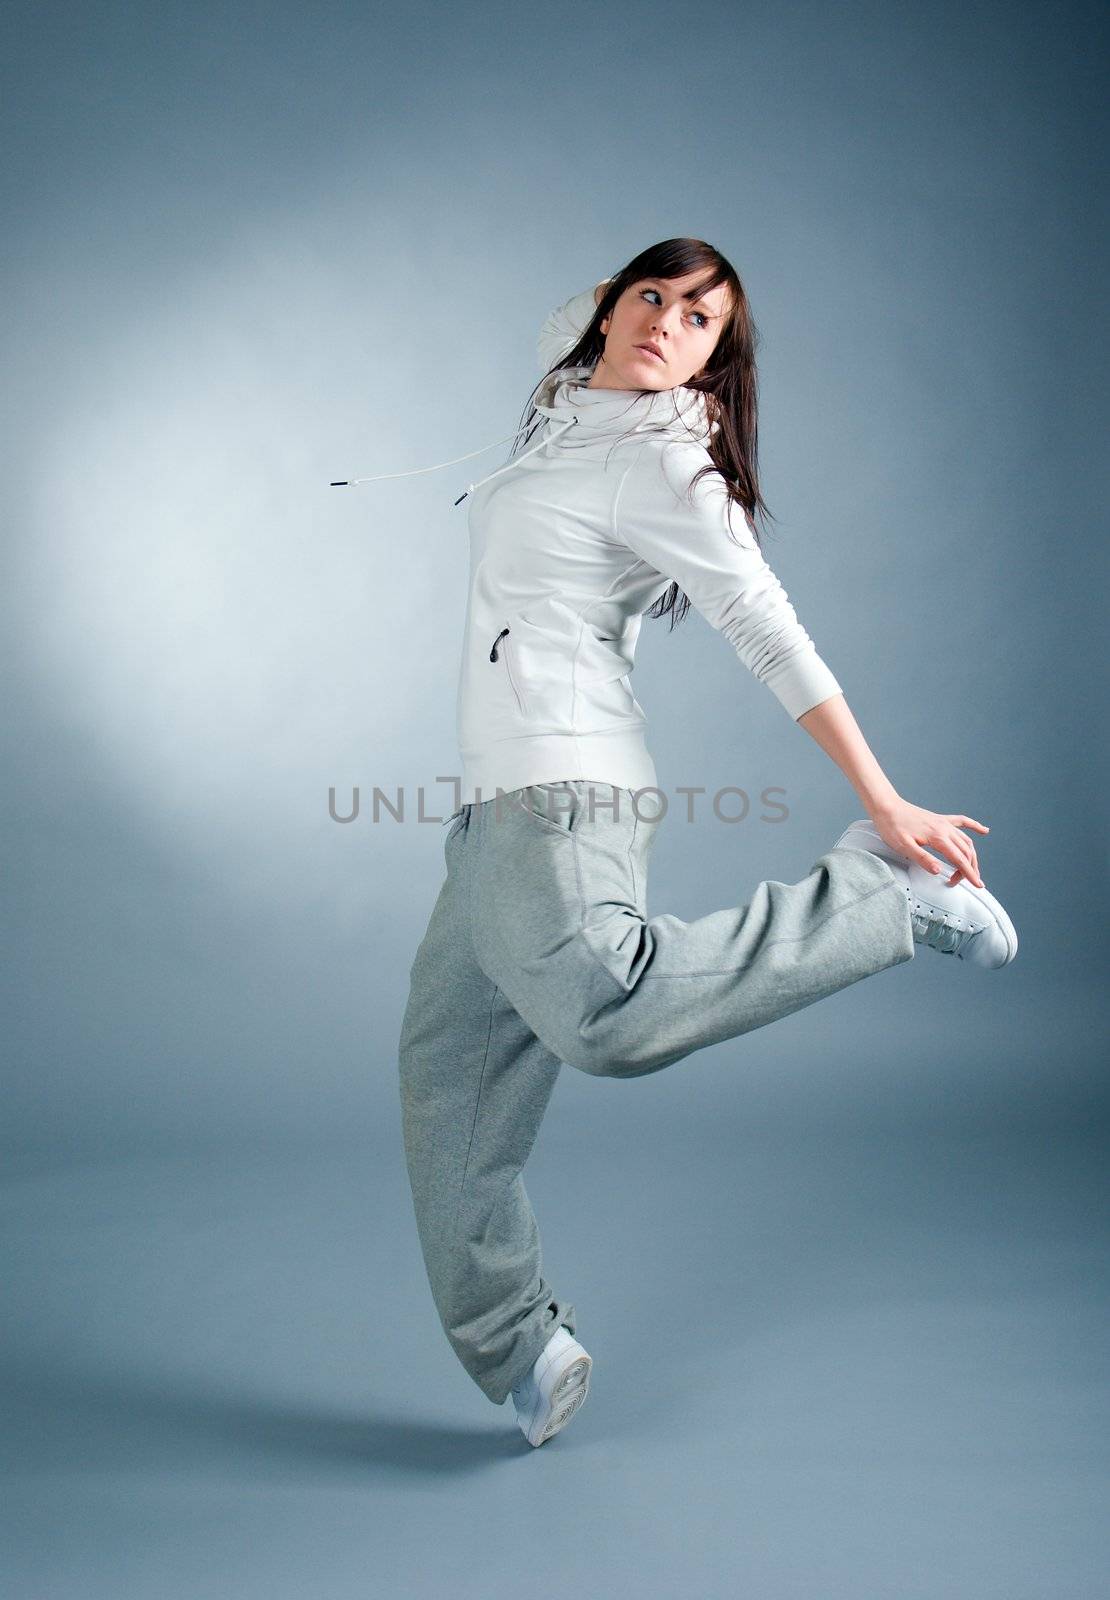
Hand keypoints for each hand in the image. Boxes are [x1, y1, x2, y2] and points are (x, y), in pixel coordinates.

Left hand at [867, 797, 987, 888]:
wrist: (887, 807)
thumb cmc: (892, 827)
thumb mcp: (904, 847)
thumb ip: (922, 858)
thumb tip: (938, 871)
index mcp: (938, 837)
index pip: (959, 859)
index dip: (969, 874)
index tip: (978, 884)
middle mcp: (945, 829)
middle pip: (965, 852)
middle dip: (968, 869)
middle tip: (960, 882)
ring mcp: (944, 823)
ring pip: (966, 841)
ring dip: (971, 856)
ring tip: (969, 869)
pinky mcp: (940, 819)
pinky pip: (962, 822)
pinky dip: (975, 827)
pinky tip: (984, 830)